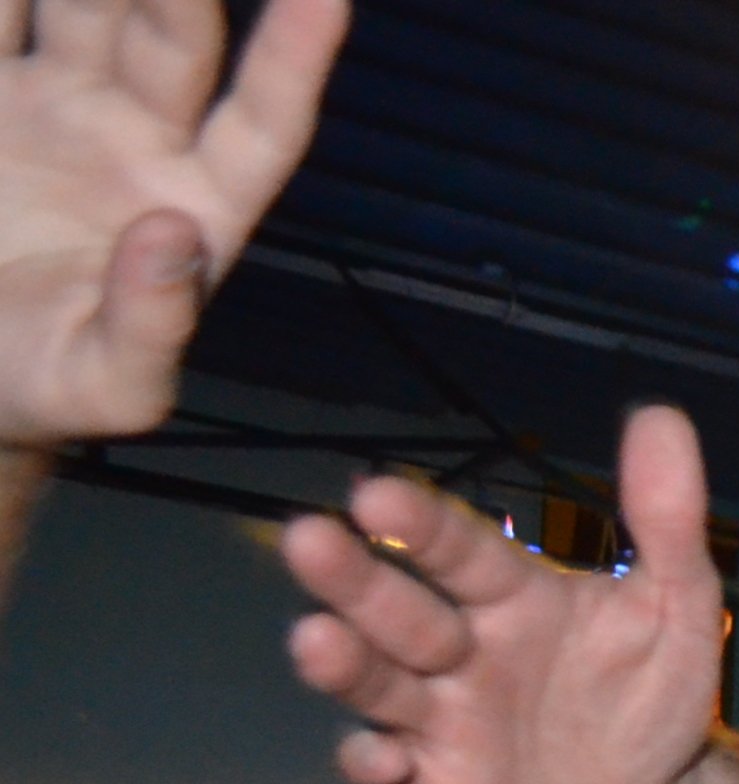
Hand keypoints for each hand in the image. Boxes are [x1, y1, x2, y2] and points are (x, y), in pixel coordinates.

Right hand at [0, 0, 344, 446]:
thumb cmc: (44, 391)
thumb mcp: (104, 387)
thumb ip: (150, 328)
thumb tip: (176, 236)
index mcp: (195, 205)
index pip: (265, 119)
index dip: (297, 55)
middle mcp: (138, 138)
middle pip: (171, 34)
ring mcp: (56, 105)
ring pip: (80, 3)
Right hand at [282, 402, 722, 783]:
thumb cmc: (648, 692)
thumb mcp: (677, 607)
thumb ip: (667, 523)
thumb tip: (663, 416)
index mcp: (510, 596)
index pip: (459, 552)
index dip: (421, 525)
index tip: (377, 494)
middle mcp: (457, 649)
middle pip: (397, 610)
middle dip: (353, 579)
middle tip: (308, 539)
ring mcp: (438, 719)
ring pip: (378, 684)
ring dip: (343, 663)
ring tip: (314, 639)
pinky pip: (392, 773)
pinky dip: (374, 765)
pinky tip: (375, 756)